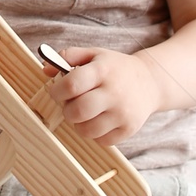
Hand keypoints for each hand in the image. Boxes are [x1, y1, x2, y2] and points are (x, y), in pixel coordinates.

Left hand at [46, 47, 161, 145]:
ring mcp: (123, 113)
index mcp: (103, 70)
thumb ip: (68, 57)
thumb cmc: (116, 68)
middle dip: (67, 110)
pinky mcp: (129, 129)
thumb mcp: (94, 54)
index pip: (72, 85)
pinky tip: (98, 120)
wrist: (150, 82)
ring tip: (85, 113)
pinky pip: (101, 141)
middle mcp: (114, 92)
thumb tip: (45, 70)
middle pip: (78, 111)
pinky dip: (94, 133)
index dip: (57, 91)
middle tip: (71, 104)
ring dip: (79, 124)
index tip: (57, 92)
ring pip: (87, 131)